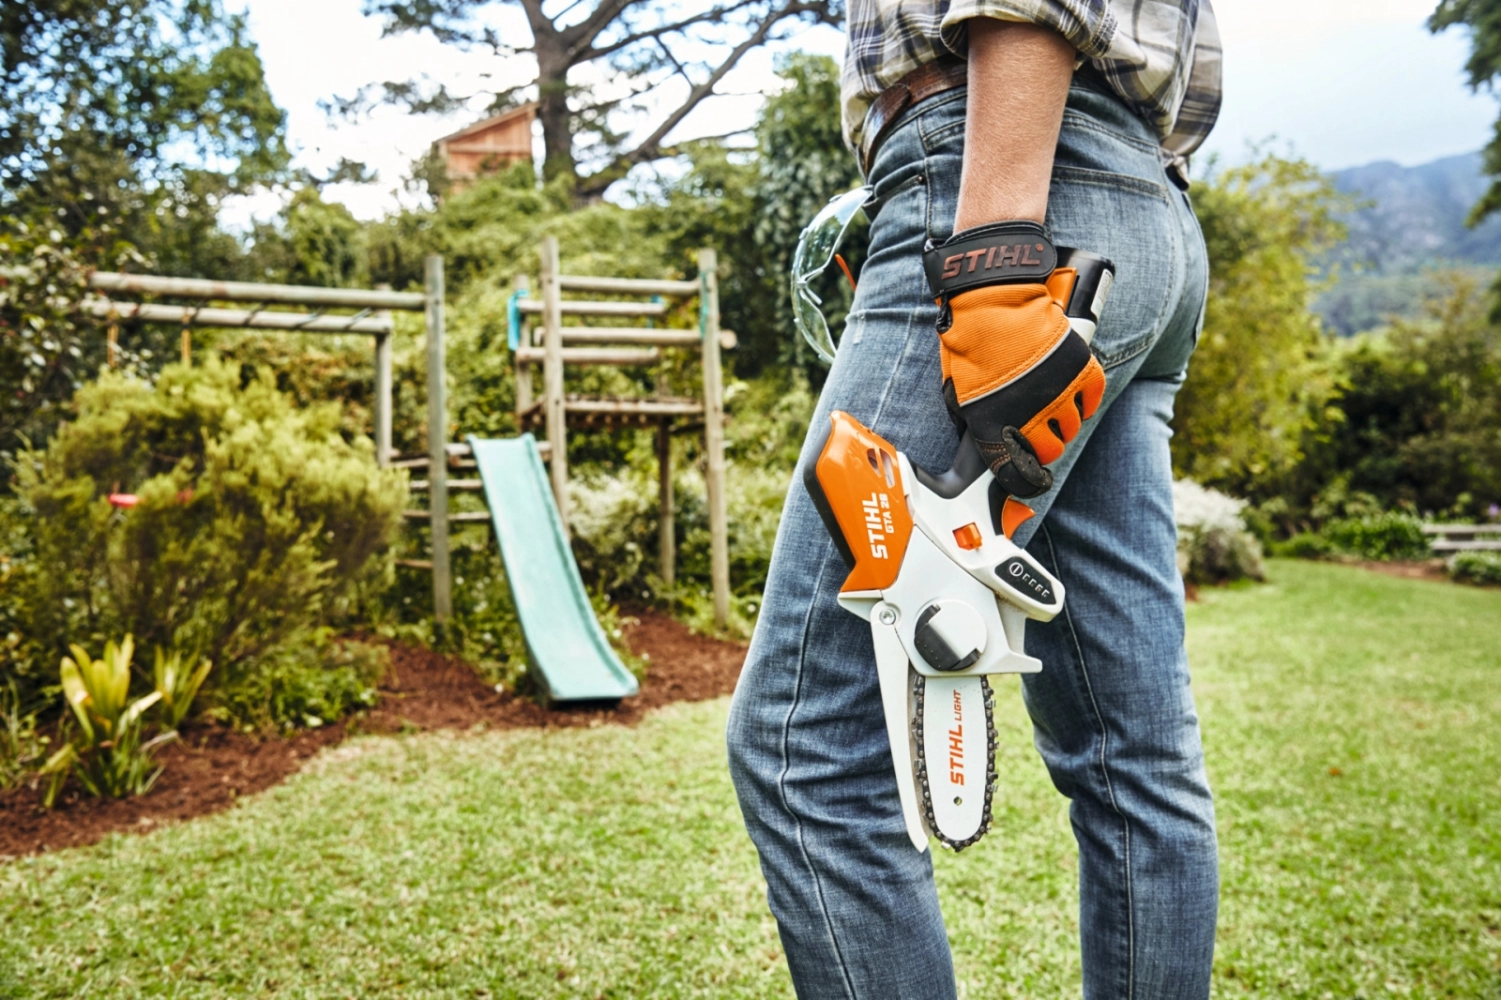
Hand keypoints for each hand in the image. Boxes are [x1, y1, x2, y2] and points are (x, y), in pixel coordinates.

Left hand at [924, 221, 1106, 498]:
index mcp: (996, 426)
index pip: (1015, 470)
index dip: (1020, 474)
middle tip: (1041, 436)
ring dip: (1065, 423)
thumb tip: (979, 439)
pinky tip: (1076, 398)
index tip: (1023, 472)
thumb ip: (973, 418)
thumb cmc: (969, 342)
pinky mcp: (1080, 369)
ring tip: (1055, 410)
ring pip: (1072, 428)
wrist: (991, 301)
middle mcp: (1031, 416)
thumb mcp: (958, 389)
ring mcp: (1059, 393)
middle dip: (1046, 447)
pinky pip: (1092, 398)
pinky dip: (1086, 402)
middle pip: (1051, 451)